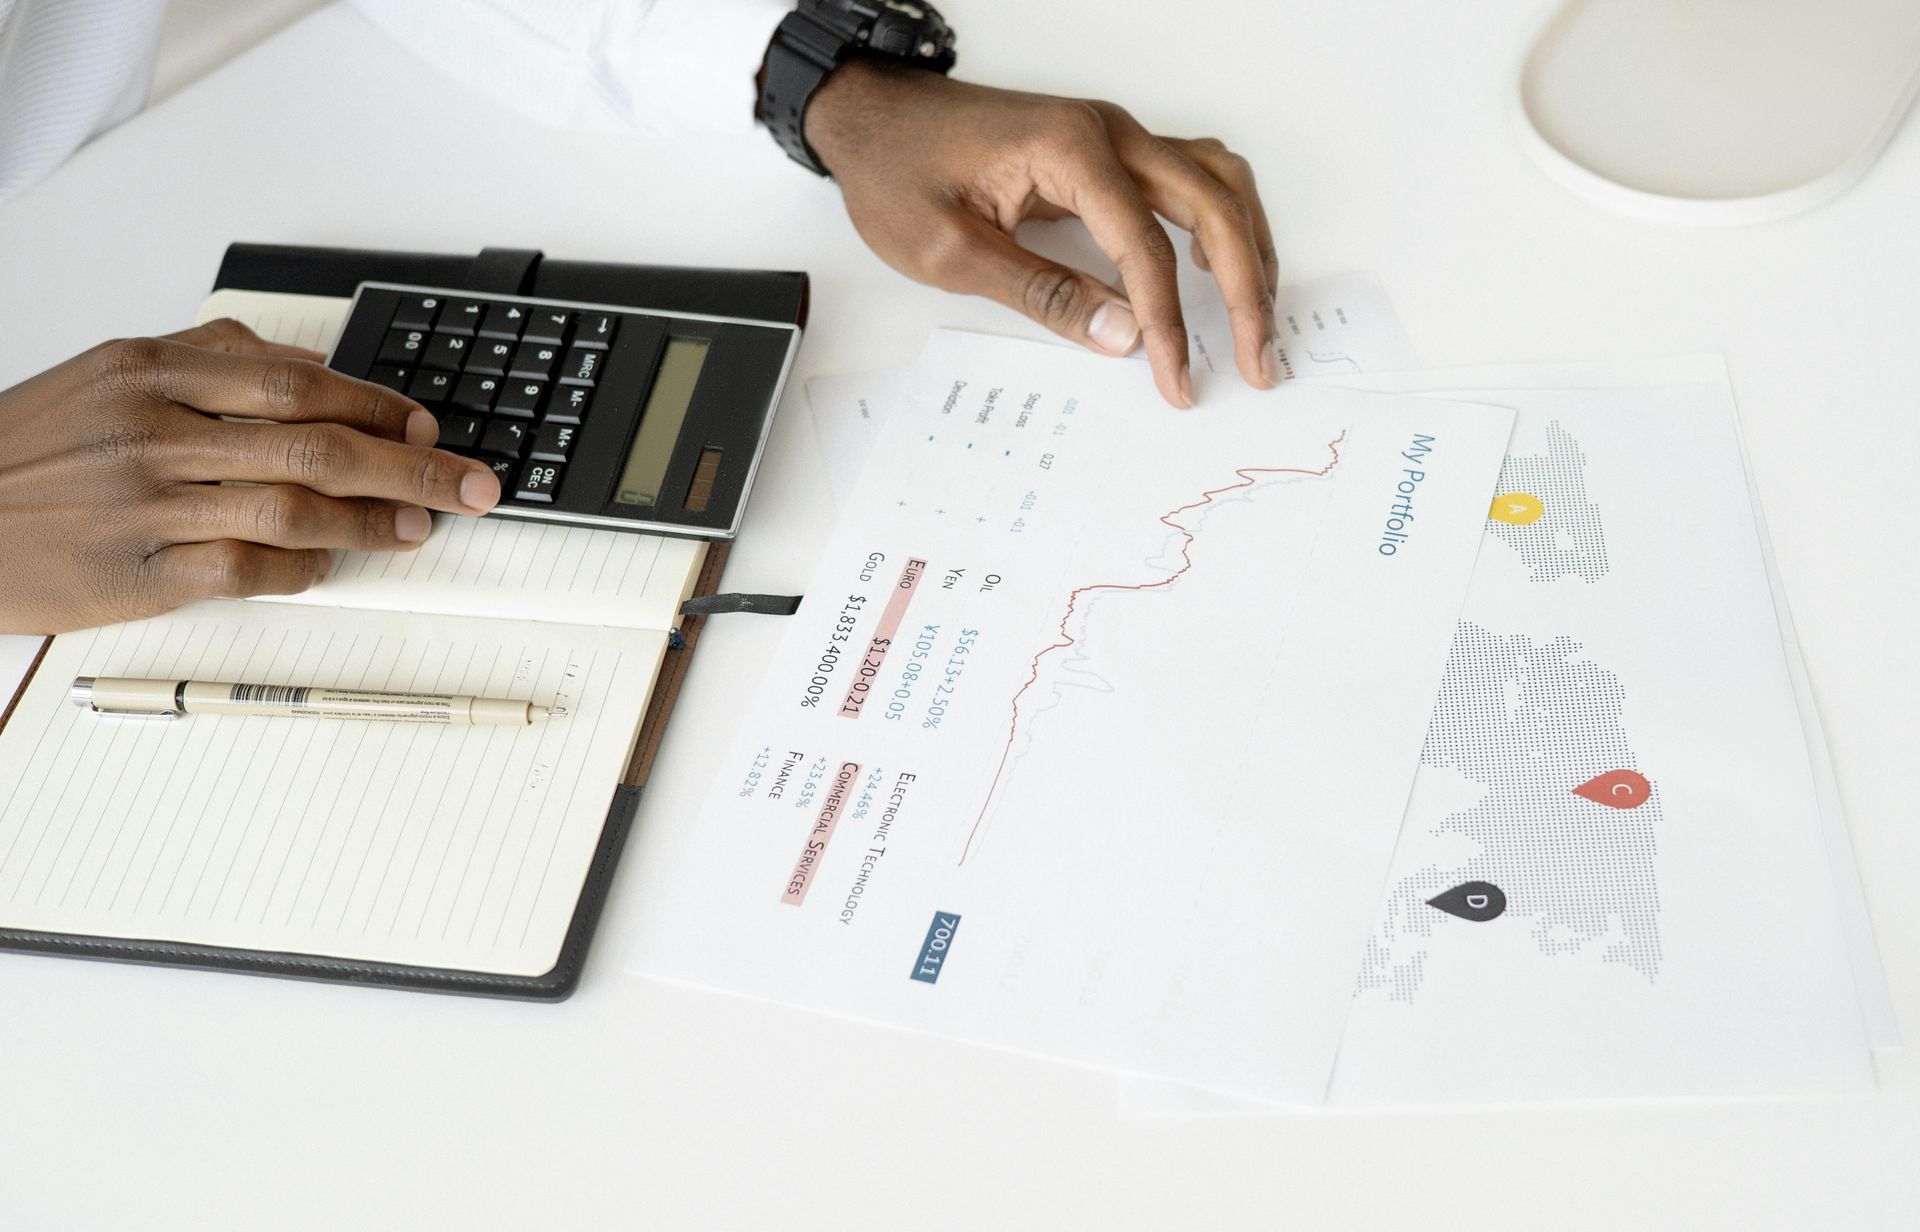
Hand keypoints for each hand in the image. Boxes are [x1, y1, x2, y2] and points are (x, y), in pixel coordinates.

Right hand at [0, 320, 501, 633]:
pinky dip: (304, 571)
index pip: (300, 382)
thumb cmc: (36, 449)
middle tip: (472, 484)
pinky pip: (247, 572)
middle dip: (414, 466)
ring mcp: (146, 505)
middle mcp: (153, 431)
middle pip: (317, 443)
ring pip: (293, 508)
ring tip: (420, 527)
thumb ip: (212, 361)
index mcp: (152, 369)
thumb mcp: (111, 374)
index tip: (431, 427)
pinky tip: (331, 565)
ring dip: (374, 522)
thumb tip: (316, 367)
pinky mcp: (137, 575)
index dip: (382, 406)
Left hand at [804, 60, 1278, 408]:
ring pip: (1217, 183)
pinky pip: (1192, 177)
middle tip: (1258, 361)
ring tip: (1258, 321)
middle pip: (1212, 207)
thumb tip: (1121, 337)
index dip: (1169, 323)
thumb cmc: (897, 173)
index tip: (1177, 379)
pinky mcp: (1107, 149)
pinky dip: (1223, 221)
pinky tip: (1221, 265)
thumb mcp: (952, 253)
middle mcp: (1107, 132)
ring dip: (1250, 250)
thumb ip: (1041, 293)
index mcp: (1069, 151)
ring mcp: (1113, 135)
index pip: (1145, 248)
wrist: (871, 117)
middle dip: (1245, 290)